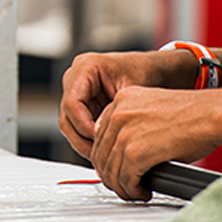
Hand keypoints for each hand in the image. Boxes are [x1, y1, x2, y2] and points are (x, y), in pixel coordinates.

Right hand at [58, 49, 197, 158]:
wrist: (156, 70)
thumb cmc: (146, 72)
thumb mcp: (133, 91)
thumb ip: (114, 113)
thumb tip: (102, 136)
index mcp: (86, 67)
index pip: (71, 103)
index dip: (83, 125)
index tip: (100, 138)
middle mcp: (76, 78)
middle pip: (66, 117)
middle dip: (82, 138)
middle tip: (99, 154)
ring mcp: (77, 91)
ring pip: (69, 126)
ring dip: (84, 143)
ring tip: (103, 155)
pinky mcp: (83, 104)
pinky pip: (79, 127)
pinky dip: (89, 140)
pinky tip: (104, 148)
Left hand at [90, 85, 220, 200]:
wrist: (209, 115)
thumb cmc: (193, 113)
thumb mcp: (152, 108)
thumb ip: (132, 122)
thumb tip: (121, 149)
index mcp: (121, 99)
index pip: (100, 135)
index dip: (106, 156)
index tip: (115, 167)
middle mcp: (118, 114)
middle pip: (101, 154)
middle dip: (111, 175)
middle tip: (124, 185)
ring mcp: (124, 133)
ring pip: (111, 171)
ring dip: (122, 187)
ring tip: (134, 191)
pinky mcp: (135, 153)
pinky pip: (126, 180)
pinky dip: (133, 191)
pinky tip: (142, 191)